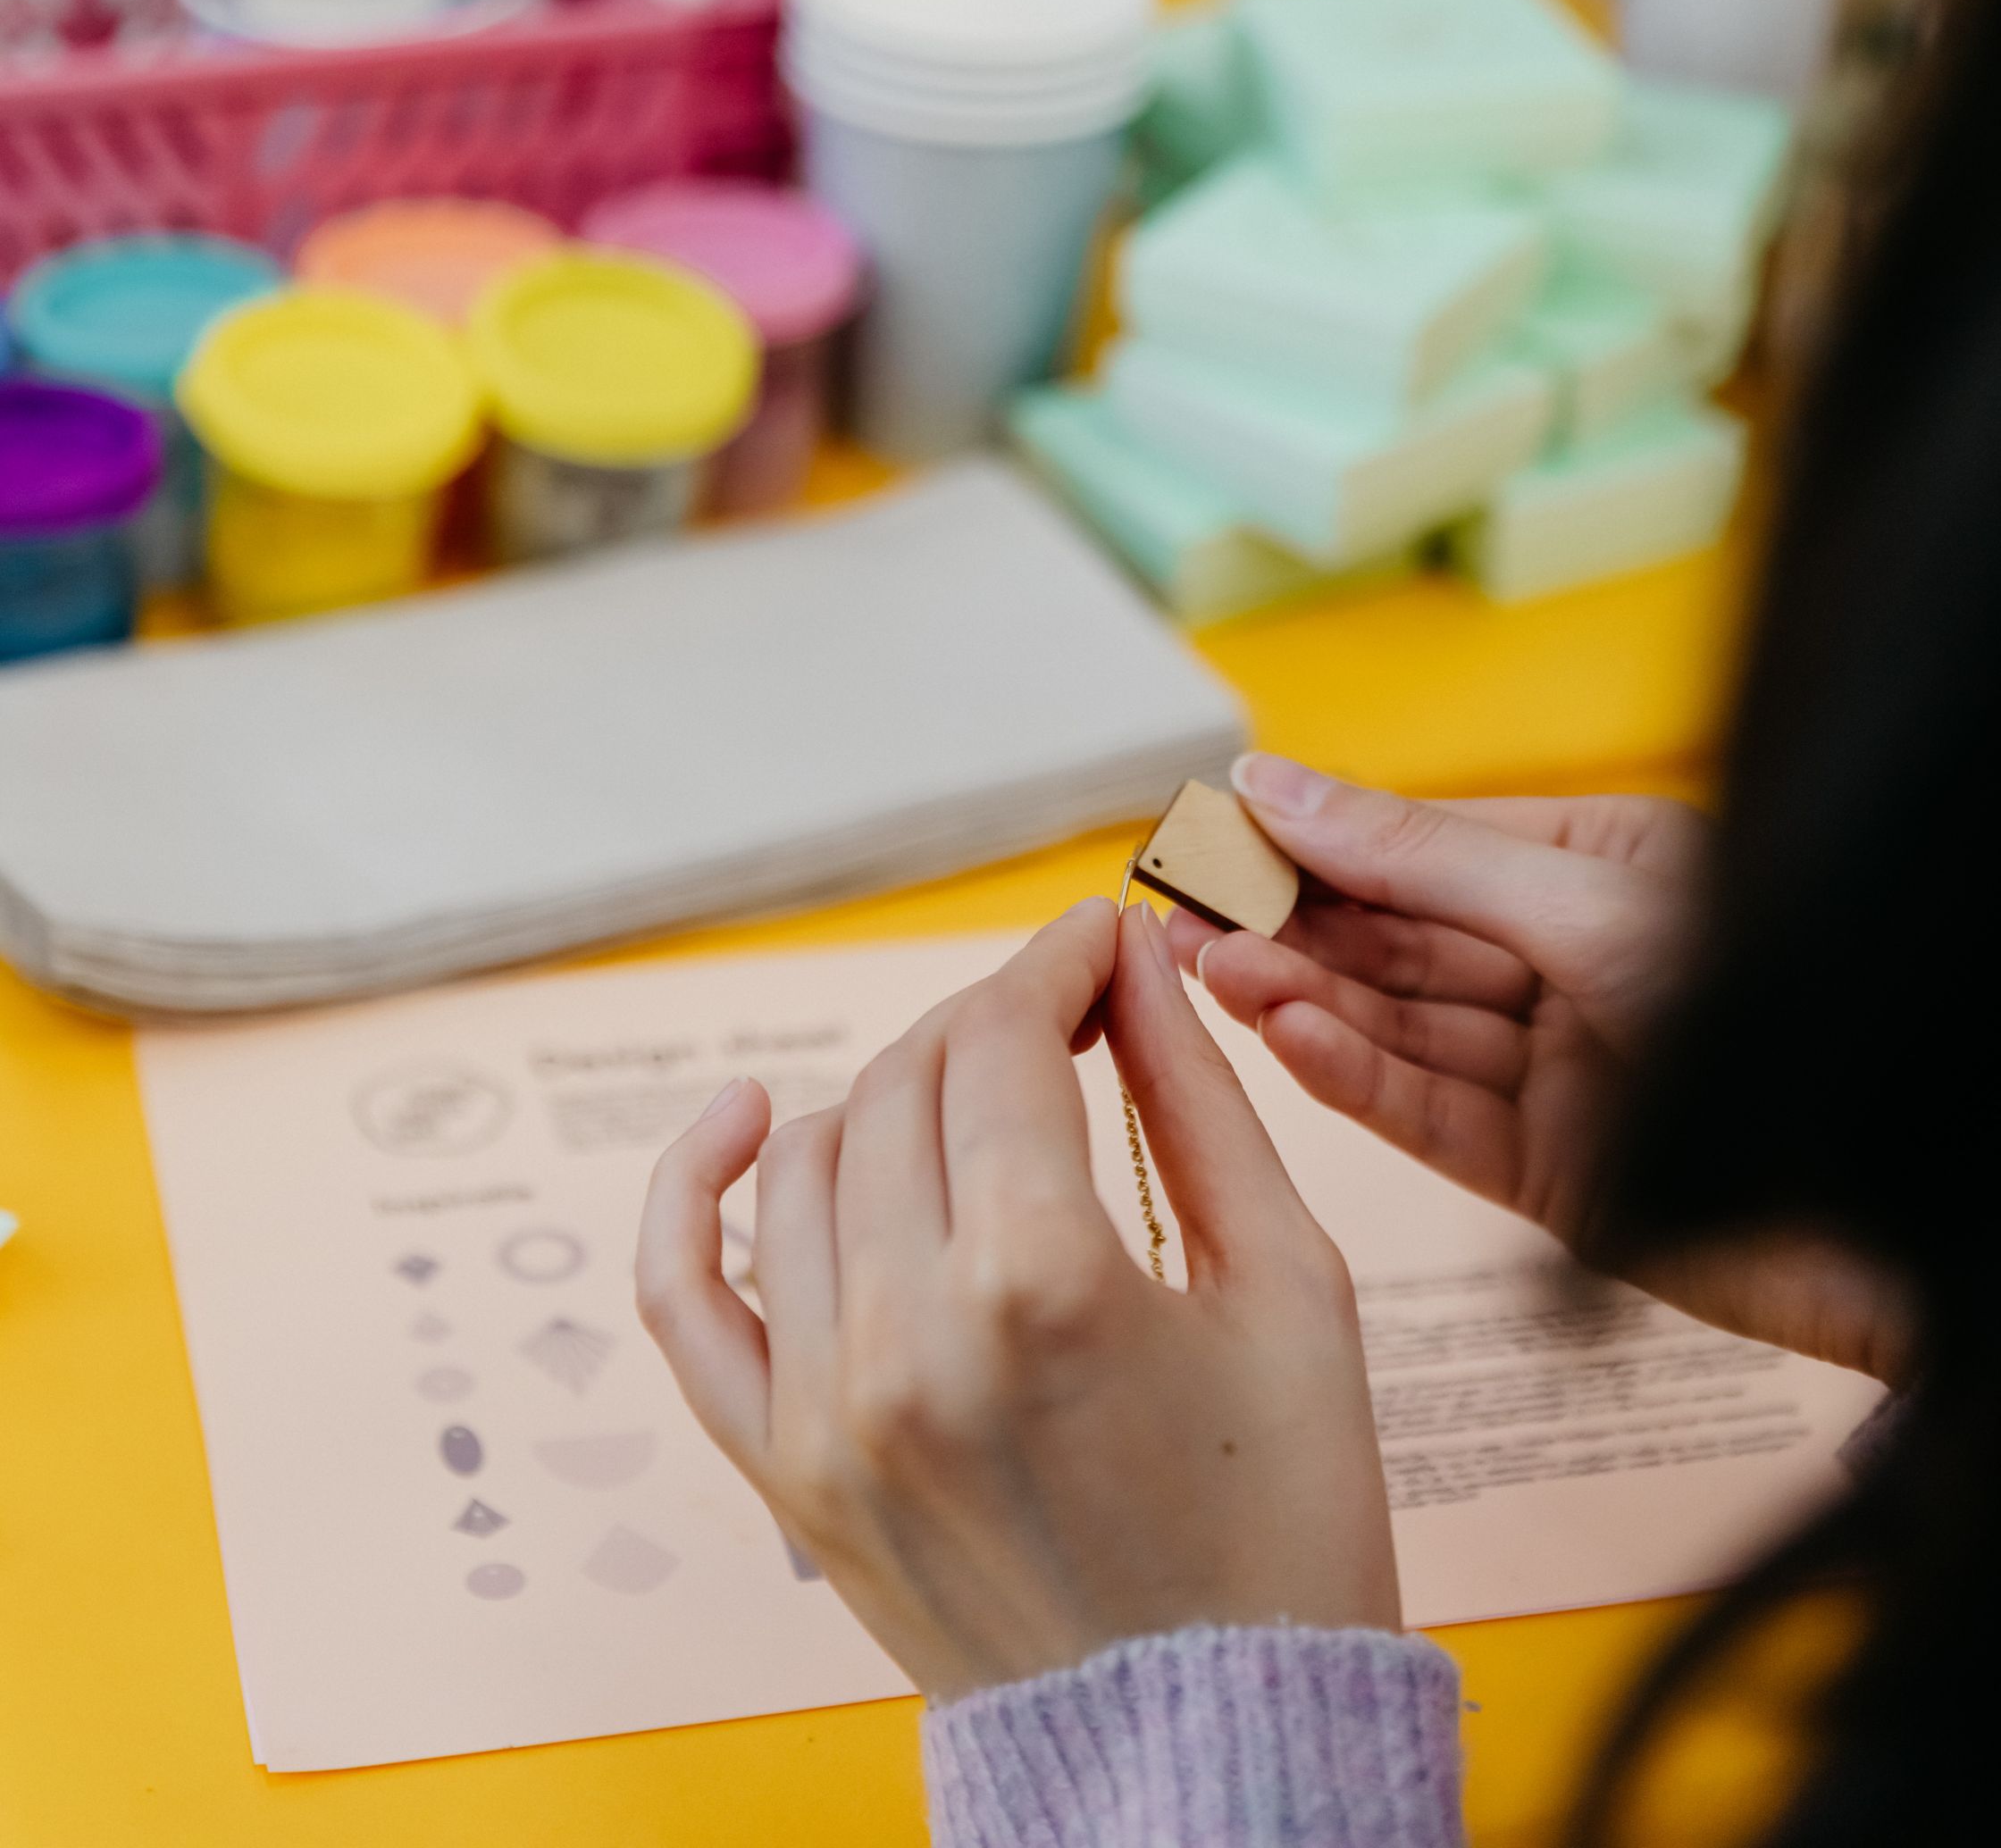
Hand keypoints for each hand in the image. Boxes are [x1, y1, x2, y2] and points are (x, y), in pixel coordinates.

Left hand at [636, 898, 1399, 1701]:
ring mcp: (823, 1412)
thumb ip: (1197, 1096)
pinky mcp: (783, 1473)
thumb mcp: (1290, 1284)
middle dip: (994, 1021)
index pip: (1004, 1039)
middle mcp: (906, 1336)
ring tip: (980, 1095)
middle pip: (908, 1083)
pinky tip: (741, 1117)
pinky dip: (690, 1189)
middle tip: (1070, 1015)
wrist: (1216, 1758)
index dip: (1059, 961)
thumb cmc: (1283, 1529)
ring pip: (810, 1156)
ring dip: (896, 1095)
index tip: (1103, 941)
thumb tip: (1136, 959)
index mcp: (1042, 1282)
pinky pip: (683, 1297)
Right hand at [1169, 757, 1909, 1384]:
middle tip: (1176, 909)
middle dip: (1287, 923)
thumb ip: (1419, 854)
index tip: (1209, 827)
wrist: (1873, 1208)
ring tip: (1207, 969)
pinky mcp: (1547, 1173)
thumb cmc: (1764, 1008)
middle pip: (1396, 939)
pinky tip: (1282, 1034)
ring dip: (1298, 998)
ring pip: (1398, 1026)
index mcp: (1600, 870)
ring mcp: (1558, 1069)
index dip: (1313, 838)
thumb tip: (1274, 782)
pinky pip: (1428, 1111)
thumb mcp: (1580, 901)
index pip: (1422, 846)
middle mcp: (1571, 962)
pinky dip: (1351, 1075)